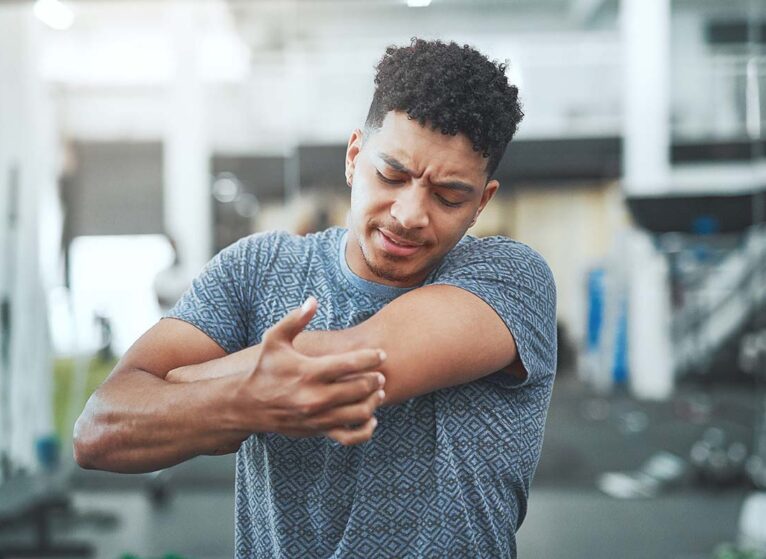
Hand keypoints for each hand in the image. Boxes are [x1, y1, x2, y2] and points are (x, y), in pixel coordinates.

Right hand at [231, 297, 386, 445]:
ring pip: (359, 413)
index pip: (350, 363)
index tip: (380, 354)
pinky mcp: (317, 431)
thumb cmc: (265, 368)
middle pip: (359, 388)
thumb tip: (313, 300)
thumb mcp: (274, 340)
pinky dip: (365, 430)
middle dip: (375, 380)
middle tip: (381, 374)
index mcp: (308, 372)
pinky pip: (350, 437)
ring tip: (378, 392)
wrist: (247, 405)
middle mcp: (315, 396)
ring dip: (374, 402)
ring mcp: (318, 417)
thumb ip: (295, 319)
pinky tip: (370, 419)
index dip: (371, 358)